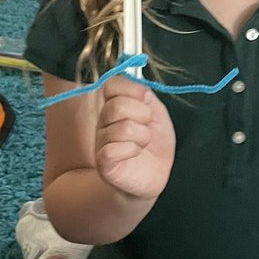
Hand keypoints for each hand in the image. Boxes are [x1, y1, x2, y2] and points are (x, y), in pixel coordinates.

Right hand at [94, 74, 174, 202]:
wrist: (155, 174)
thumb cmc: (154, 143)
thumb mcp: (157, 114)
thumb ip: (147, 97)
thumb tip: (141, 89)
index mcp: (115, 104)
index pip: (111, 84)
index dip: (132, 88)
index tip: (147, 99)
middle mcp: (104, 120)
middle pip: (116, 106)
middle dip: (142, 115)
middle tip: (148, 126)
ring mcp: (101, 141)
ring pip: (122, 128)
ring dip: (143, 136)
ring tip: (144, 143)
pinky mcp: (104, 161)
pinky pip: (113, 149)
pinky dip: (132, 150)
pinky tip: (135, 153)